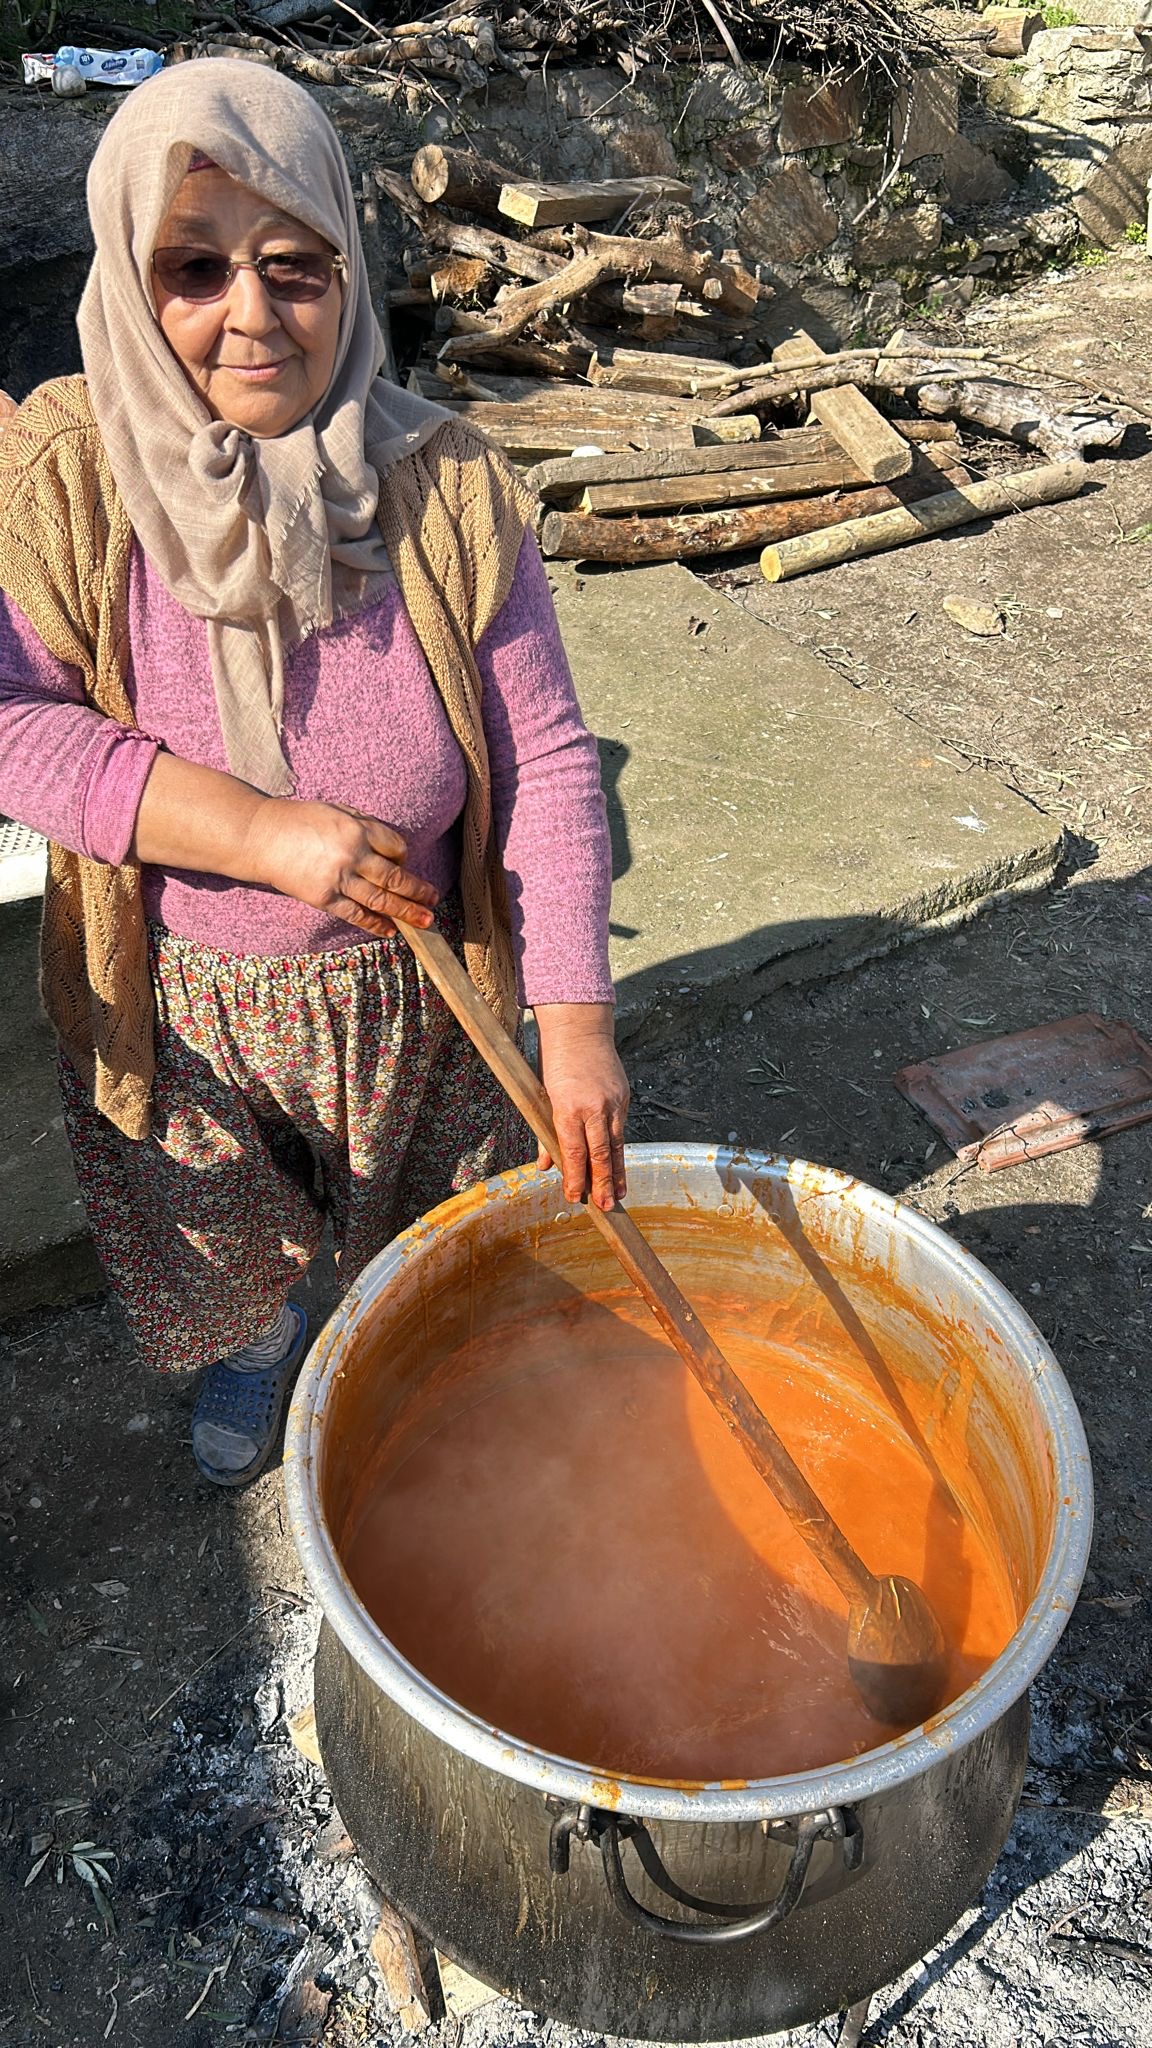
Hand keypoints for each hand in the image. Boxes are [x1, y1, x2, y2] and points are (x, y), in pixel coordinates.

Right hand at [247, 800, 437, 936]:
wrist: (260, 836)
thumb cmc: (299, 820)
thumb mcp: (336, 810)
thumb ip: (364, 825)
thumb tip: (393, 849)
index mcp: (357, 829)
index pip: (396, 846)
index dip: (403, 856)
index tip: (403, 862)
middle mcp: (353, 854)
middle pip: (395, 877)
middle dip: (418, 891)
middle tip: (434, 900)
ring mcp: (338, 878)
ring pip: (381, 899)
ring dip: (407, 911)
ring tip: (425, 920)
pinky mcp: (323, 897)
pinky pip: (356, 914)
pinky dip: (375, 924)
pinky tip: (390, 930)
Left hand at [534, 1003, 629, 1210]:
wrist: (580, 1028)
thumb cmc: (554, 1062)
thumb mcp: (543, 1097)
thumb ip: (545, 1134)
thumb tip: (546, 1166)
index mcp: (569, 1107)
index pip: (575, 1152)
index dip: (576, 1178)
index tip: (576, 1197)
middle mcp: (595, 1107)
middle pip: (601, 1153)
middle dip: (603, 1183)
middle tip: (606, 1206)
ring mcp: (613, 1102)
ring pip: (617, 1145)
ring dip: (618, 1172)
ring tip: (619, 1195)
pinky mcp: (623, 1097)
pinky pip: (621, 1129)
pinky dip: (619, 1150)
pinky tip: (619, 1166)